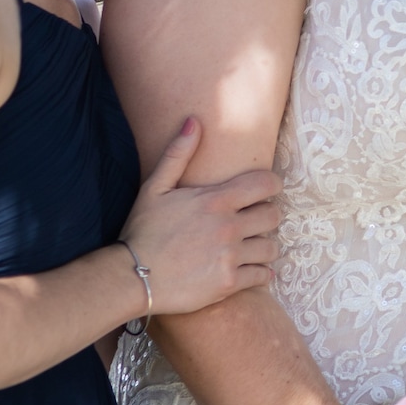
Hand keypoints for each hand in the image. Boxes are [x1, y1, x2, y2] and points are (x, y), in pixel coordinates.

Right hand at [119, 117, 282, 315]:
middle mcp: (229, 227)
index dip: (271, 185)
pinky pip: (262, 275)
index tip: (265, 191)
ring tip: (250, 246)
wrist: (131, 277)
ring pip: (271, 247)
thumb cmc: (143, 230)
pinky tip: (249, 269)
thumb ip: (178, 154)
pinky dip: (260, 272)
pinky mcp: (228, 283)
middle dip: (267, 216)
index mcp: (216, 201)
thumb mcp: (155, 188)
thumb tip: (194, 121)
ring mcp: (230, 256)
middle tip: (254, 220)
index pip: (266, 184)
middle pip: (274, 215)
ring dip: (264, 245)